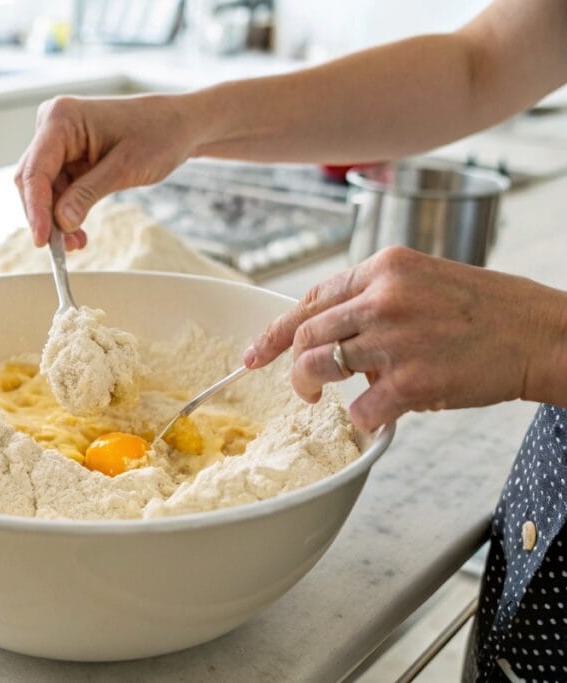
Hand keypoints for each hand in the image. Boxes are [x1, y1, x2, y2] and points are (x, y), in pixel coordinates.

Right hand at [14, 94, 197, 249]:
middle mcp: (53, 126)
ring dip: (57, 219)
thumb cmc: (158, 133)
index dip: (35, 209)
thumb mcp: (125, 168)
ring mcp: (59, 141)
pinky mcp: (68, 155)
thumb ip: (87, 194)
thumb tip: (60, 223)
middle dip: (45, 216)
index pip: (34, 171)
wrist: (179, 124)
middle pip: (32, 181)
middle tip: (62, 250)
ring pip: (43, 189)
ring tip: (77, 243)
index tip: (42, 240)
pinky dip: (66, 211)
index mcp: (61, 119)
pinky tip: (77, 232)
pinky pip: (59, 188)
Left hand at [245, 246, 566, 430]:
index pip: (310, 298)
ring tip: (326, 398)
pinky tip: (378, 414)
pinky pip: (359, 408)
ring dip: (315, 389)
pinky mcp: (411, 381)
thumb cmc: (488, 311)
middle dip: (291, 365)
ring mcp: (395, 339)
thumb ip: (373, 299)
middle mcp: (383, 298)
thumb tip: (329, 330)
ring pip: (319, 368)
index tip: (256, 353)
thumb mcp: (424, 281)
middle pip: (306, 334)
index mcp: (384, 268)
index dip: (277, 330)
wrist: (542, 334)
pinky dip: (360, 418)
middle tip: (299, 386)